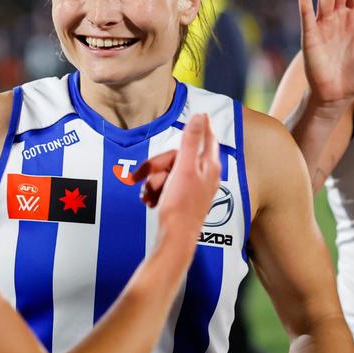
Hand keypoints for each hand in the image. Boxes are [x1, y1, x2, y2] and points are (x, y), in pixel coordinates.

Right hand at [141, 114, 220, 230]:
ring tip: (148, 193)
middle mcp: (204, 176)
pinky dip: (155, 191)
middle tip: (144, 174)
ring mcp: (194, 188)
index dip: (201, 126)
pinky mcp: (183, 199)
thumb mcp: (184, 167)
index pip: (207, 138)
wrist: (175, 238)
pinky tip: (149, 200)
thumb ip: (191, 140)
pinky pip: (166, 186)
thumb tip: (199, 116)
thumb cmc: (181, 205)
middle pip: (177, 156)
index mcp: (208, 166)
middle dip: (158, 164)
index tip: (200, 114)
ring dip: (154, 180)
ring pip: (169, 172)